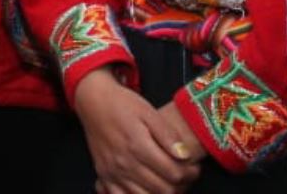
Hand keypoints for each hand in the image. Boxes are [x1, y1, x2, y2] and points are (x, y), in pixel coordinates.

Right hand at [74, 67, 200, 193]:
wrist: (92, 102)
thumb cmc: (122, 104)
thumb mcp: (148, 111)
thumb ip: (168, 134)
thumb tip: (185, 156)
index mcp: (138, 146)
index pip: (173, 174)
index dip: (190, 174)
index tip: (194, 167)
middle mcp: (124, 163)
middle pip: (162, 190)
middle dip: (180, 185)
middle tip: (185, 175)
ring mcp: (112, 172)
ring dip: (161, 193)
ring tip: (168, 181)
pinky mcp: (104, 176)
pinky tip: (147, 188)